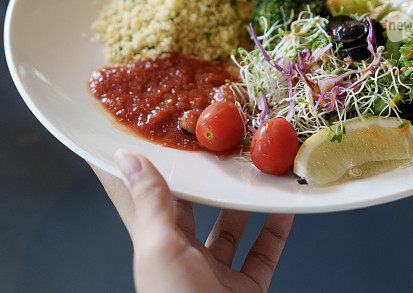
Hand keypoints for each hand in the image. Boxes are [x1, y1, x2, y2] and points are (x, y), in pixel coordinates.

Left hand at [92, 152, 293, 292]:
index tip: (135, 134)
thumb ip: (150, 202)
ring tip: (255, 166)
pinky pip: (264, 252)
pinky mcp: (245, 289)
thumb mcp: (159, 248)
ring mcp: (214, 274)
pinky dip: (276, 228)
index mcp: (153, 245)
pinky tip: (286, 205)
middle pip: (192, 207)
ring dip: (243, 198)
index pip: (135, 198)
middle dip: (203, 176)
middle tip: (216, 140)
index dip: (133, 168)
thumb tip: (127, 159)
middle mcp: (181, 257)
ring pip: (231, 225)